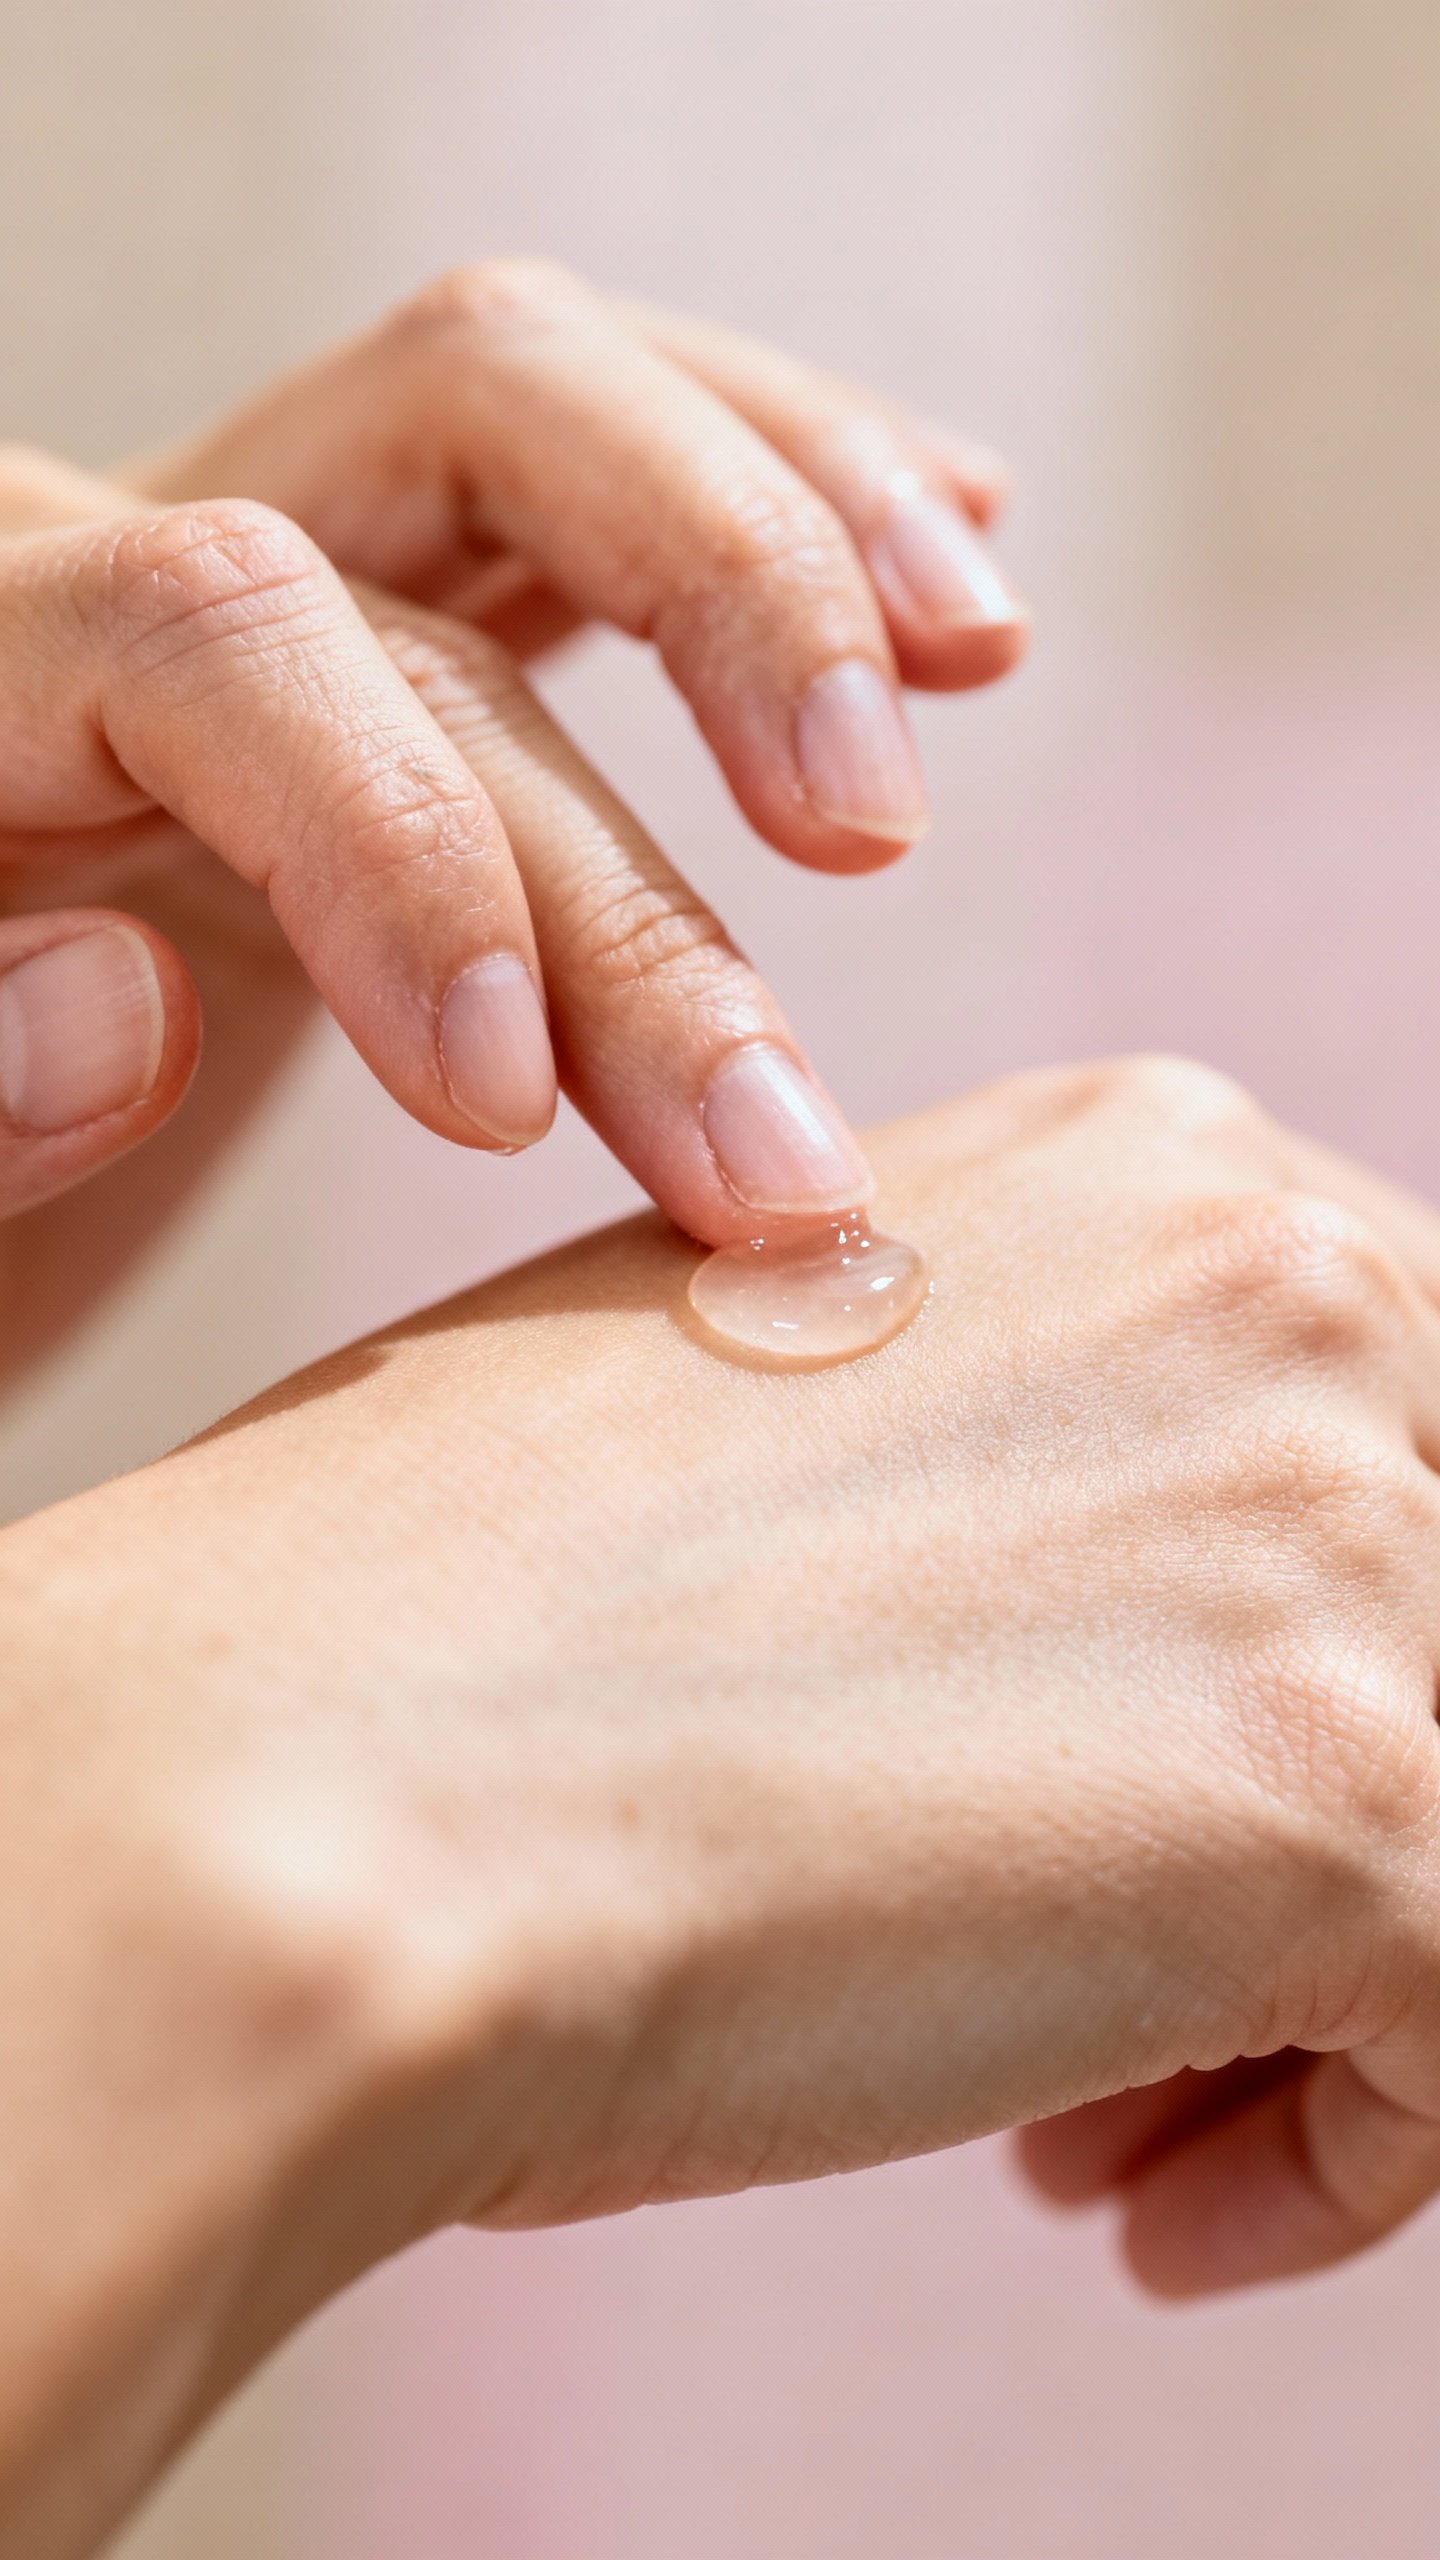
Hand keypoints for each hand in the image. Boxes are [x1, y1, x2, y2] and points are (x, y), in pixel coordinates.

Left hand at [0, 273, 1022, 1372]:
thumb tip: (129, 996)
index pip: (209, 627)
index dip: (393, 842)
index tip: (509, 1109)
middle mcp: (115, 563)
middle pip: (448, 453)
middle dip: (697, 674)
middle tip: (838, 951)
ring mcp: (266, 569)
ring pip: (539, 404)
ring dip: (784, 532)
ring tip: (968, 666)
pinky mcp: (383, 635)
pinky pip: (579, 500)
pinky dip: (779, 512)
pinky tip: (941, 607)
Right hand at [19, 1058, 1439, 2552]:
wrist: (312, 1773)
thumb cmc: (449, 1597)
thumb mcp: (795, 1380)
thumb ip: (1027, 1427)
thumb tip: (1134, 1612)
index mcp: (1148, 1164)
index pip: (1403, 1412)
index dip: (1314, 1618)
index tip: (1168, 1753)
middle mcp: (1289, 1294)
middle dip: (1335, 1786)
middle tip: (1158, 1972)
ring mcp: (1341, 1539)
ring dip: (1332, 1993)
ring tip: (1118, 2130)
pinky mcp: (1355, 1801)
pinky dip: (1353, 2153)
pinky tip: (1142, 2213)